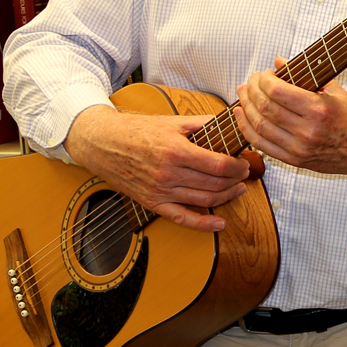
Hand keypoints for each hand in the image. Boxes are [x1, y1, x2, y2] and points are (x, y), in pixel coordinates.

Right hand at [65, 104, 251, 232]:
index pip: (219, 165)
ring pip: (204, 200)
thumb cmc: (136, 130)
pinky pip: (181, 218)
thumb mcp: (172, 121)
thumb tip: (230, 122)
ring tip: (237, 189)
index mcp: (176, 151)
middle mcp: (169, 174)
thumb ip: (202, 123)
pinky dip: (203, 225)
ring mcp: (160, 191)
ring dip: (227, 197)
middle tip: (244, 174)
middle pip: (215, 183)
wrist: (102, 143)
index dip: (238, 167)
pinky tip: (219, 224)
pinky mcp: (152, 202)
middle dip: (236, 180)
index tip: (244, 163)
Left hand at [235, 57, 346, 182]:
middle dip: (252, 91)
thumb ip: (306, 75)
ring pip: (259, 127)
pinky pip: (262, 145)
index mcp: (319, 109)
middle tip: (250, 82)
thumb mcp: (336, 92)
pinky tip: (243, 117)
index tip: (262, 73)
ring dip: (246, 109)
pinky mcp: (295, 160)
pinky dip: (248, 130)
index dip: (263, 80)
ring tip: (243, 96)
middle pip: (265, 108)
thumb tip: (278, 61)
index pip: (278, 92)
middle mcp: (307, 130)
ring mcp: (299, 148)